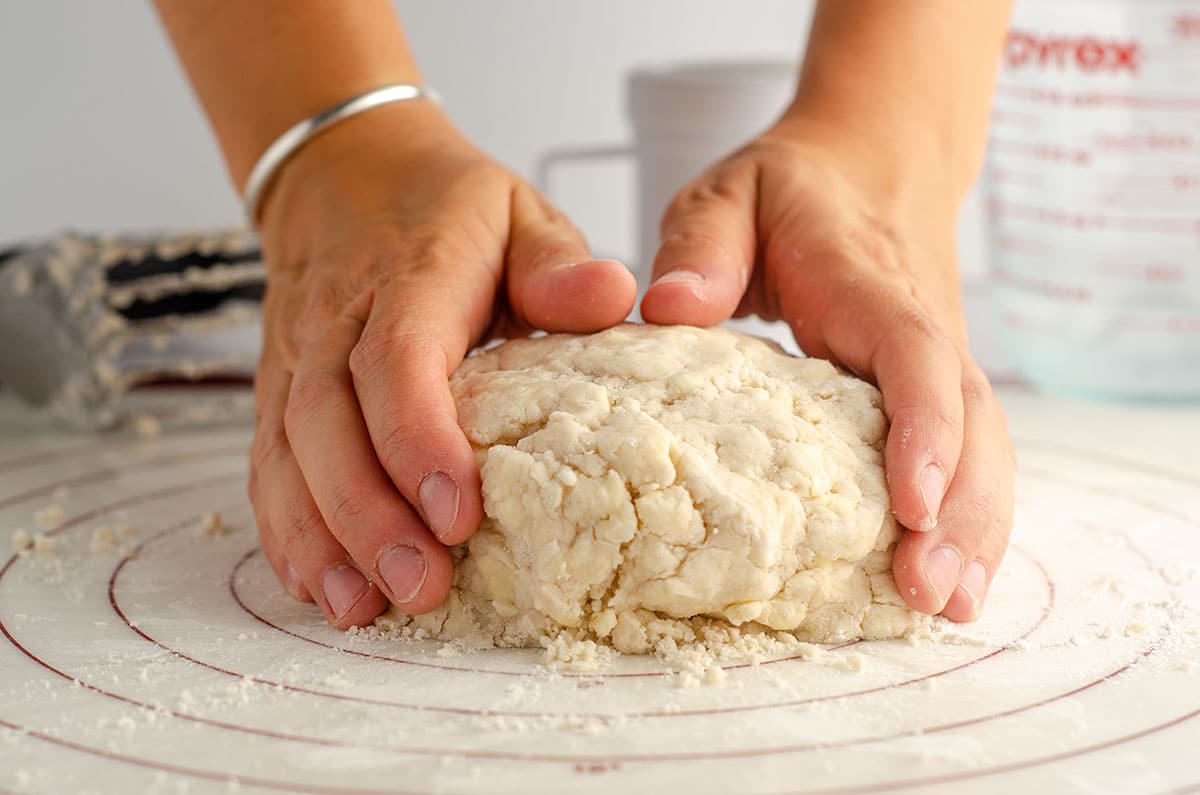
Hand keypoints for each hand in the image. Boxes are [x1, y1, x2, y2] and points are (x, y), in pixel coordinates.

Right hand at [249, 102, 635, 627]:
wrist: (344, 172)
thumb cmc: (447, 207)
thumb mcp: (519, 213)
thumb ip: (558, 262)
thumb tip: (613, 296)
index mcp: (407, 277)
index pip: (396, 360)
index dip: (417, 438)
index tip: (458, 514)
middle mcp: (335, 322)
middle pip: (328, 425)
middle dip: (368, 515)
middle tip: (421, 587)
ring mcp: (295, 357)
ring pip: (286, 454)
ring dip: (320, 536)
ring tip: (362, 607)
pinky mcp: (277, 388)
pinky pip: (267, 462)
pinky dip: (285, 528)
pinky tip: (317, 584)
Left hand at [640, 121, 1014, 621]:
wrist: (872, 158)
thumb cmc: (791, 187)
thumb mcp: (727, 193)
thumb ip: (701, 244)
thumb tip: (670, 308)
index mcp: (868, 284)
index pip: (915, 355)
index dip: (924, 429)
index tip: (912, 504)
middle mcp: (922, 326)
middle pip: (971, 421)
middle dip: (961, 512)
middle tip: (930, 595)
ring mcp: (940, 359)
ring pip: (985, 447)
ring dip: (976, 529)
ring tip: (948, 608)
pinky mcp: (935, 385)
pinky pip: (971, 453)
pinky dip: (970, 518)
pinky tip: (952, 579)